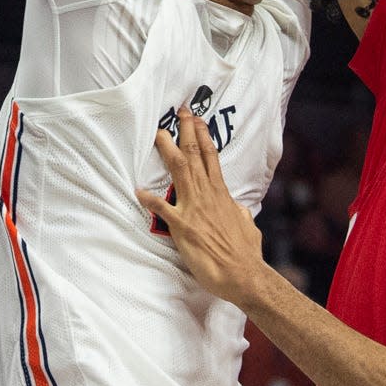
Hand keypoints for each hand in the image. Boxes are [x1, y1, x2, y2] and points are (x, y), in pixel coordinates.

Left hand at [136, 108, 265, 309]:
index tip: (197, 120)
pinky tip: (138, 191)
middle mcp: (207, 195)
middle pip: (195, 156)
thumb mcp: (247, 225)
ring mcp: (194, 209)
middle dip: (186, 131)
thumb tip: (240, 209)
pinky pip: (162, 210)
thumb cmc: (246, 252)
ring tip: (159, 133)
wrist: (242, 273)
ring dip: (168, 151)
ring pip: (180, 171)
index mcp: (222, 193)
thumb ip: (240, 214)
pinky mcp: (183, 227)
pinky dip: (150, 199)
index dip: (202, 136)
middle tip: (180, 112)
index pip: (211, 157)